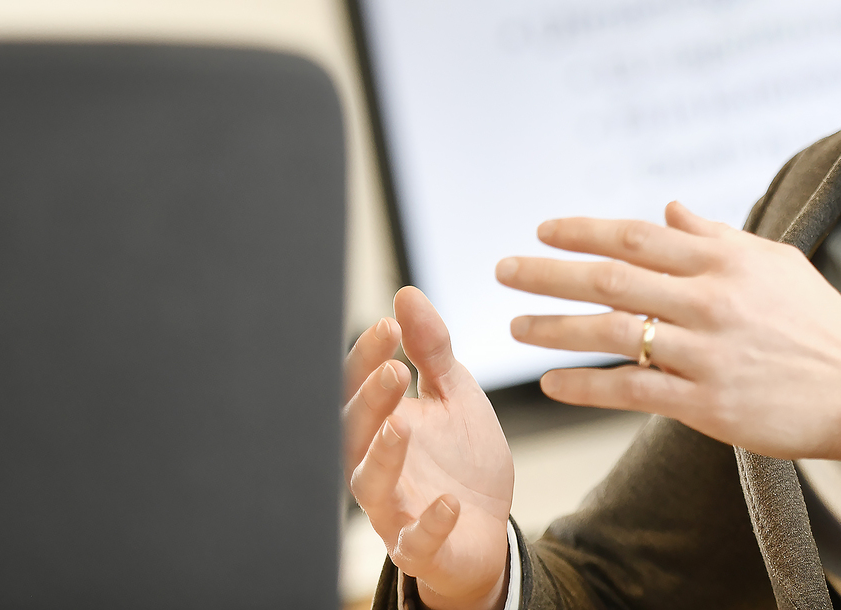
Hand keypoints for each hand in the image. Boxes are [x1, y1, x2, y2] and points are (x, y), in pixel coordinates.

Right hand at [345, 287, 514, 609]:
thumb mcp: (455, 394)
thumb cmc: (461, 458)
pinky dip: (430, 523)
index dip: (369, 357)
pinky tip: (447, 503)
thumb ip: (432, 349)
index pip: (361, 386)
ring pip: (370, 485)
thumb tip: (406, 294)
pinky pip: (416, 541)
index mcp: (383, 423)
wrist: (486, 528)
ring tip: (399, 426)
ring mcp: (395, 508)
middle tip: (392, 370)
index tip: (389, 325)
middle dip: (370, 402)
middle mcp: (378, 465)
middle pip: (355, 433)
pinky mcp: (420, 547)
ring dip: (382, 456)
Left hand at [497, 201, 840, 466]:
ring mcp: (705, 353)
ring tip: (514, 325)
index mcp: (725, 260)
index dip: (584, 231)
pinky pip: (630, 391)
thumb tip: (669, 211)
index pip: (637, 238)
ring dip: (554, 328)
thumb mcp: (774, 262)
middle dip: (548, 272)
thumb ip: (716, 236)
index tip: (543, 230)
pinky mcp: (706, 404)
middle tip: (503, 268)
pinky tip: (551, 382)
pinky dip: (585, 386)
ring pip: (611, 334)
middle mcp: (709, 300)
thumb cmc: (820, 323)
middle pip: (610, 279)